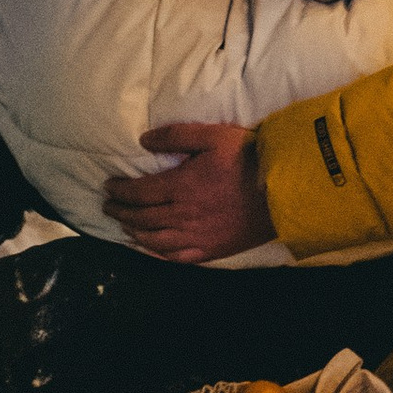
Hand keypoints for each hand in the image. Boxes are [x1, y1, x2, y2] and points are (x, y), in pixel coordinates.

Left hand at [104, 121, 273, 262]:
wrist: (284, 191)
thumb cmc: (249, 159)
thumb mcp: (213, 136)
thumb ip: (176, 136)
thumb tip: (144, 141)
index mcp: (180, 186)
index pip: (138, 192)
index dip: (119, 190)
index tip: (108, 186)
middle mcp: (182, 215)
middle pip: (141, 217)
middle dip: (120, 211)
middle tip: (109, 206)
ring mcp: (195, 237)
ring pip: (154, 240)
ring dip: (134, 232)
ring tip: (124, 225)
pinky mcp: (210, 250)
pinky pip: (175, 256)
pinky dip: (156, 252)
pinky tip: (150, 247)